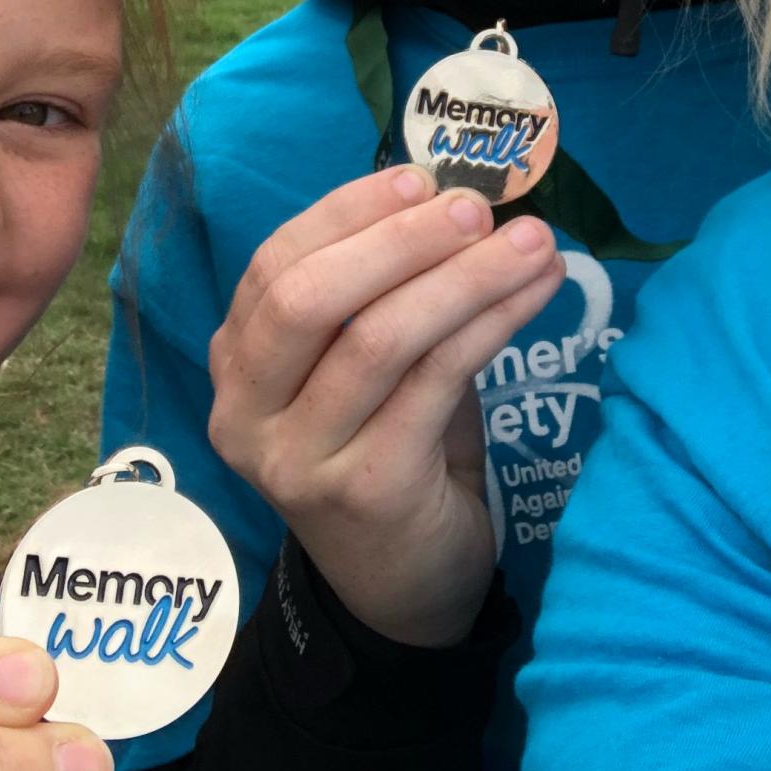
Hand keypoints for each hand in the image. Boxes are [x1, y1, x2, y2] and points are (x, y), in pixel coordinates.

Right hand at [208, 166, 563, 647]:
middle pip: (309, 299)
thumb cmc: (392, 453)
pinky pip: (434, 383)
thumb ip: (384, 294)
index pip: (275, 265)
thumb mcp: (367, 370)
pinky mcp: (365, 492)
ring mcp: (298, 461)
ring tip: (532, 242)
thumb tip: (455, 197)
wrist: (403, 592)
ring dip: (465, 277)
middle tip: (477, 207)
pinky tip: (533, 295)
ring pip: (378, 339)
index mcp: (237, 365)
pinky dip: (489, 325)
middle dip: (399, 240)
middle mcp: (247, 414)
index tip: (421, 177)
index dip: (347, 213)